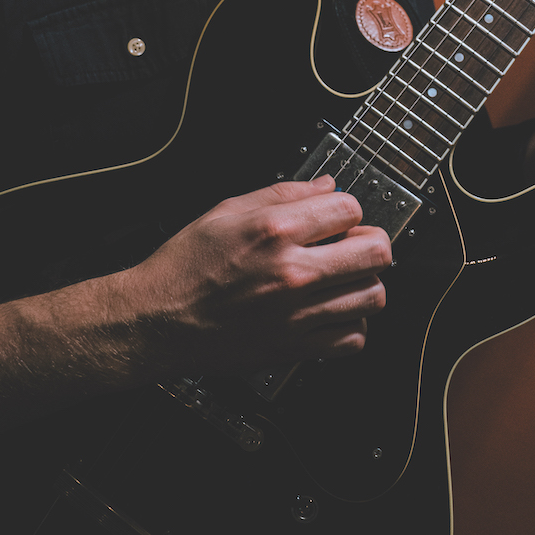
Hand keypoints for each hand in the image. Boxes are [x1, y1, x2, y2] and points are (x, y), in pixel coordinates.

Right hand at [115, 174, 391, 376]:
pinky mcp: (295, 347)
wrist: (158, 321)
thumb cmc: (184, 267)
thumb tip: (326, 186)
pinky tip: (333, 313)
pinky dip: (351, 325)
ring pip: (373, 296)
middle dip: (371, 242)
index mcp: (275, 231)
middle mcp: (292, 272)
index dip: (348, 209)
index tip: (338, 217)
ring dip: (364, 283)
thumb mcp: (226, 212)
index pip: (350, 208)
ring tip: (344, 280)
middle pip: (376, 253)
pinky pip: (353, 339)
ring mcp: (298, 313)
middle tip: (354, 246)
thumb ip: (283, 194)